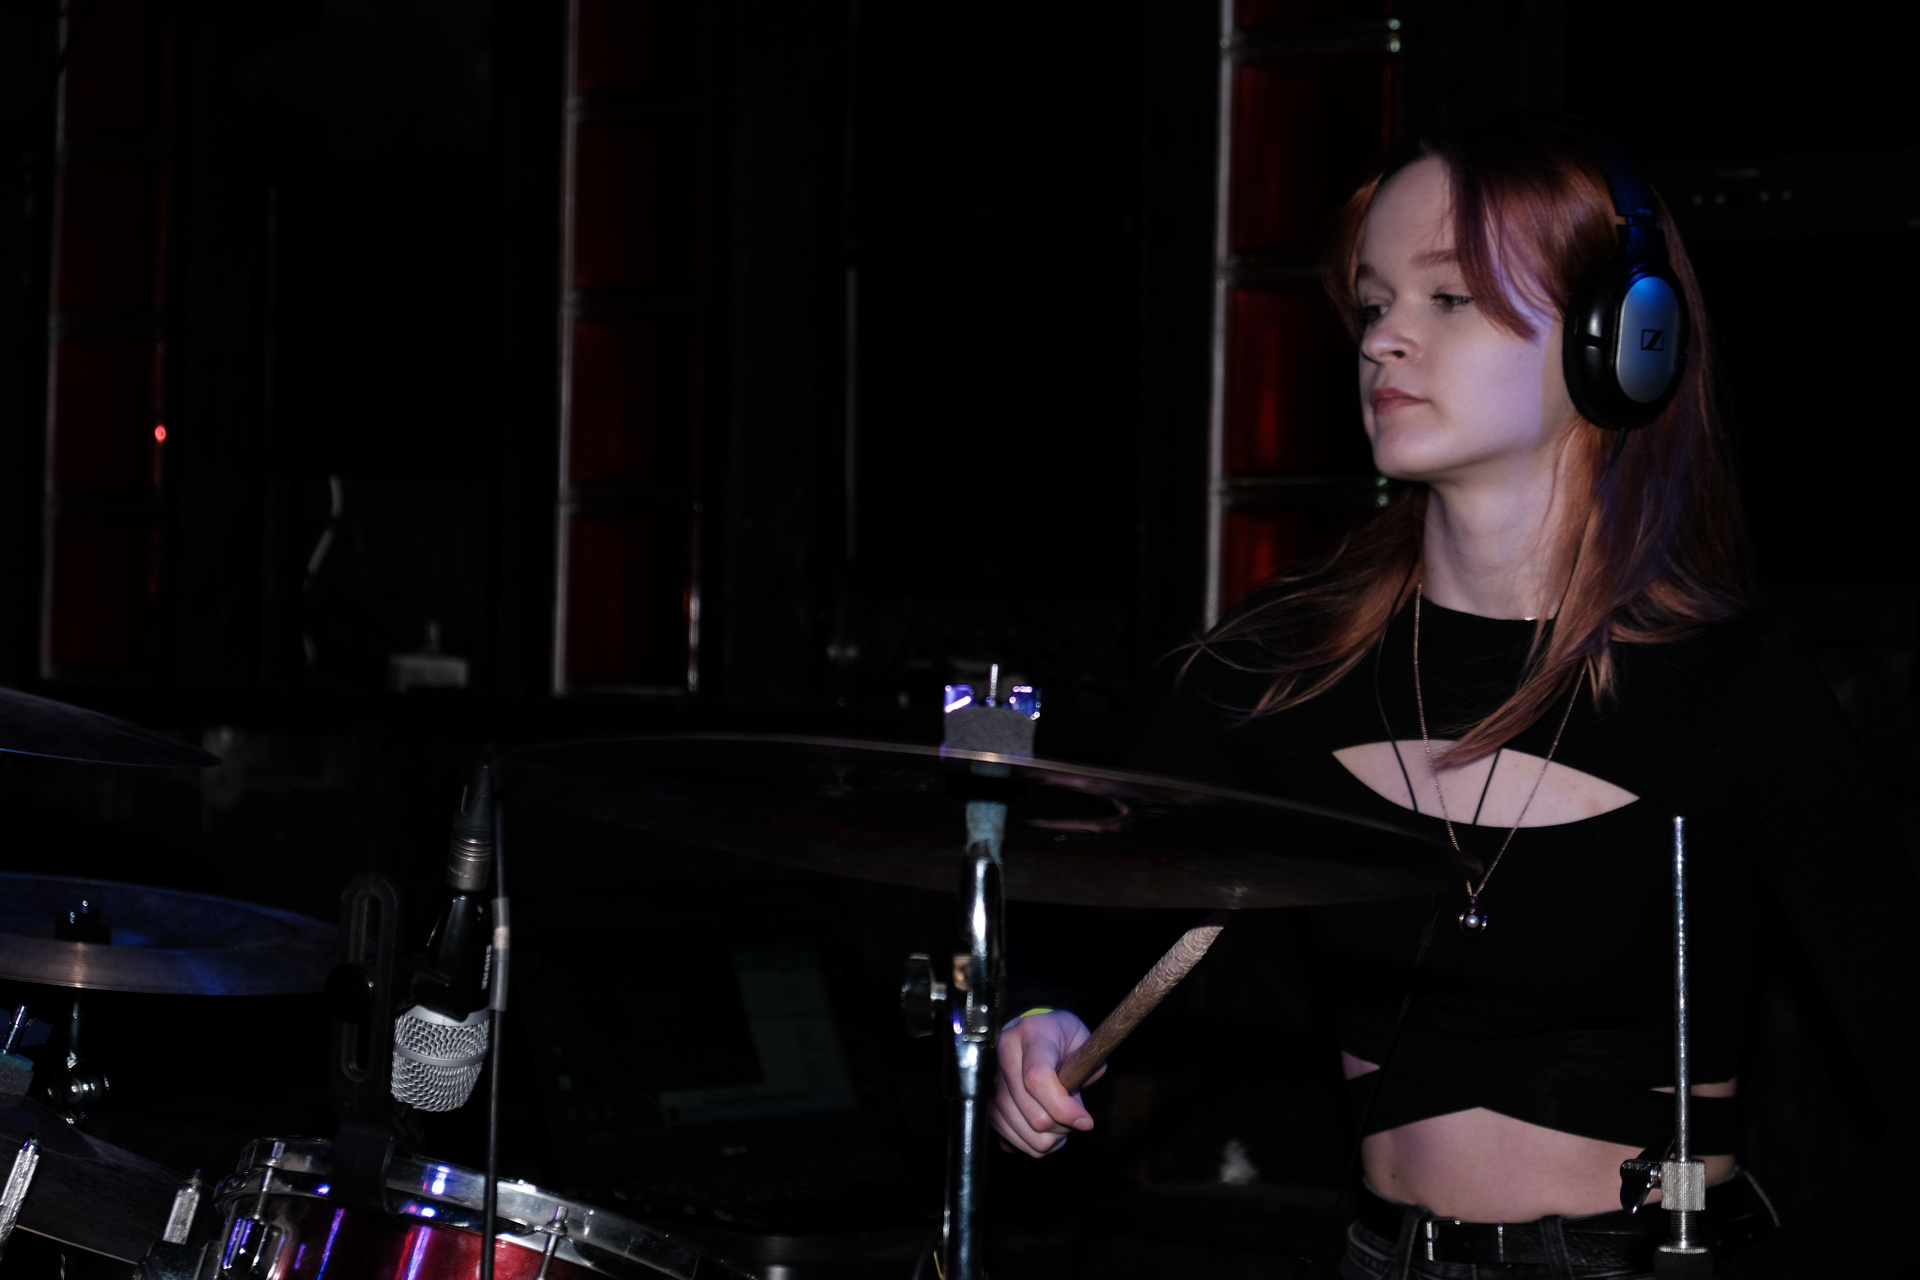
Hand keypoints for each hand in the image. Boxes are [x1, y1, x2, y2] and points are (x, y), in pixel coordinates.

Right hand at [990, 1010, 1103, 1156]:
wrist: (1031, 1028)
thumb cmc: (1060, 1035)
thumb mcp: (1082, 1040)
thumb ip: (1088, 1071)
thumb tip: (1079, 1114)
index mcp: (1031, 1035)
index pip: (1038, 1079)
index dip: (1063, 1108)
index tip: (1085, 1121)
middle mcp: (1004, 1056)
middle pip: (1034, 1114)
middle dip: (1063, 1126)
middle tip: (1076, 1117)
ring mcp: (991, 1081)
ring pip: (1024, 1132)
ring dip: (1050, 1138)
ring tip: (1061, 1122)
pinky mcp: (987, 1103)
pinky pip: (1011, 1137)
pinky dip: (1033, 1142)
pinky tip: (1045, 1128)